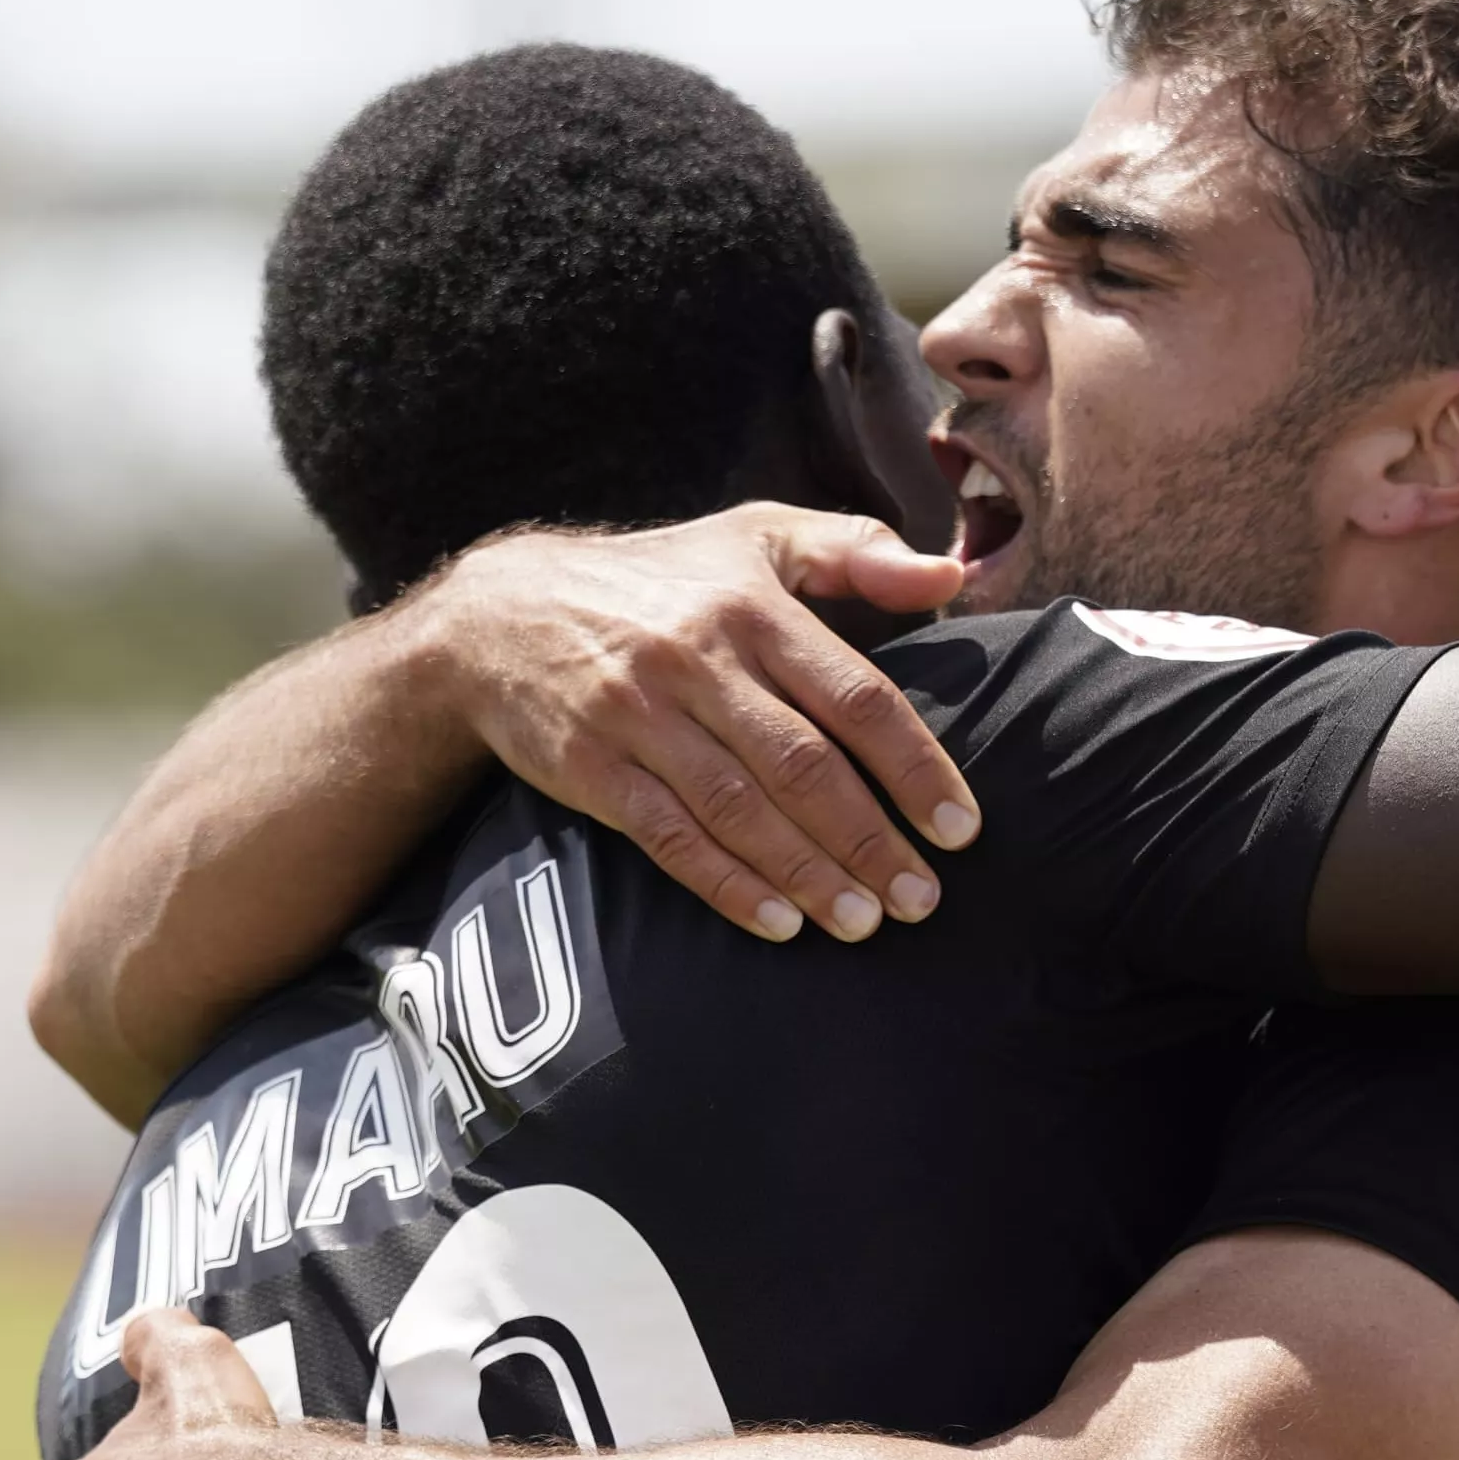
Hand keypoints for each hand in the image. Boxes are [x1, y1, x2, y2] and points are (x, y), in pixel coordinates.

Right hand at [421, 505, 978, 945]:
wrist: (498, 614)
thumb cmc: (658, 580)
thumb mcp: (753, 537)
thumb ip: (856, 551)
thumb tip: (952, 578)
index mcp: (752, 606)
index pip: (854, 696)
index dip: (914, 766)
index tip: (960, 828)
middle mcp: (698, 660)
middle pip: (802, 764)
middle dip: (869, 839)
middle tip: (921, 899)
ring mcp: (639, 716)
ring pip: (739, 808)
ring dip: (807, 873)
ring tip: (862, 922)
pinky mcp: (590, 767)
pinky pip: (668, 836)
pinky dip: (726, 884)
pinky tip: (777, 922)